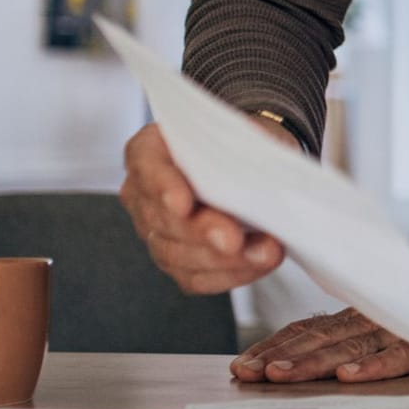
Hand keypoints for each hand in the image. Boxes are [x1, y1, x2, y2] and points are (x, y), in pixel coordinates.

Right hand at [118, 121, 289, 293]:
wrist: (254, 163)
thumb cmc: (242, 143)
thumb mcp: (244, 131)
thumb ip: (239, 148)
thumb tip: (259, 173)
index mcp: (150, 150)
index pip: (148, 167)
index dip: (163, 187)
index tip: (183, 203)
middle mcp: (144, 193)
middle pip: (162, 220)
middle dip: (202, 233)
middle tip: (233, 239)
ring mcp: (156, 231)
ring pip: (178, 255)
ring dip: (224, 260)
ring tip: (264, 253)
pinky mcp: (177, 261)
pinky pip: (196, 277)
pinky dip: (231, 274)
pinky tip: (258, 264)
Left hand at [231, 306, 408, 382]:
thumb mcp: (384, 327)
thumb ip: (349, 338)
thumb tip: (299, 355)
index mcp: (357, 317)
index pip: (308, 329)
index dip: (274, 346)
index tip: (243, 365)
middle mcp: (371, 320)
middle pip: (319, 338)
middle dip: (280, 356)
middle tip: (248, 372)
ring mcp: (399, 330)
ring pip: (349, 348)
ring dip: (314, 362)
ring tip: (283, 375)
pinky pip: (397, 358)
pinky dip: (372, 367)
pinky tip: (348, 377)